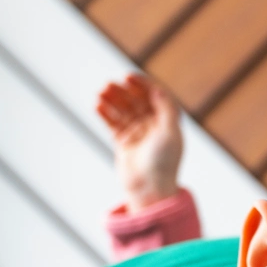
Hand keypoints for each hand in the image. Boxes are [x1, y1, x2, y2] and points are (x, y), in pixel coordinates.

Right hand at [96, 73, 182, 211]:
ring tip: (100, 93)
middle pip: (136, 100)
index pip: (155, 95)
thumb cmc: (164, 163)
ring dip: (112, 100)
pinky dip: (105, 113)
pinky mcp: (124, 142)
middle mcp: (153, 125)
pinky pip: (112, 123)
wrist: (150, 189)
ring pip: (123, 110)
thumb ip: (166, 109)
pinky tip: (97, 105)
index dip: (142, 84)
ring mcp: (137, 133)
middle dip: (123, 91)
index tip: (128, 77)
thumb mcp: (170, 133)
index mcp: (168, 121)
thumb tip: (157, 89)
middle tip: (108, 86)